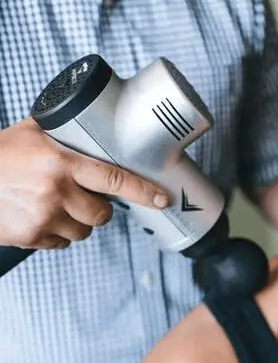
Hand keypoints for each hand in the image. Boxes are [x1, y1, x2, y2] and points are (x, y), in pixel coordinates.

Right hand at [0, 118, 168, 249]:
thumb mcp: (31, 133)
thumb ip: (63, 131)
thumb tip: (90, 119)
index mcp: (60, 162)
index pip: (113, 178)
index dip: (142, 191)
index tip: (162, 199)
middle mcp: (55, 191)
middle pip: (102, 214)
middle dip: (98, 209)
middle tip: (82, 197)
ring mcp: (43, 217)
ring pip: (83, 232)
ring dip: (77, 222)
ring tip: (54, 205)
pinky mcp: (30, 237)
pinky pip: (60, 243)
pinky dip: (55, 233)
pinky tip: (39, 216)